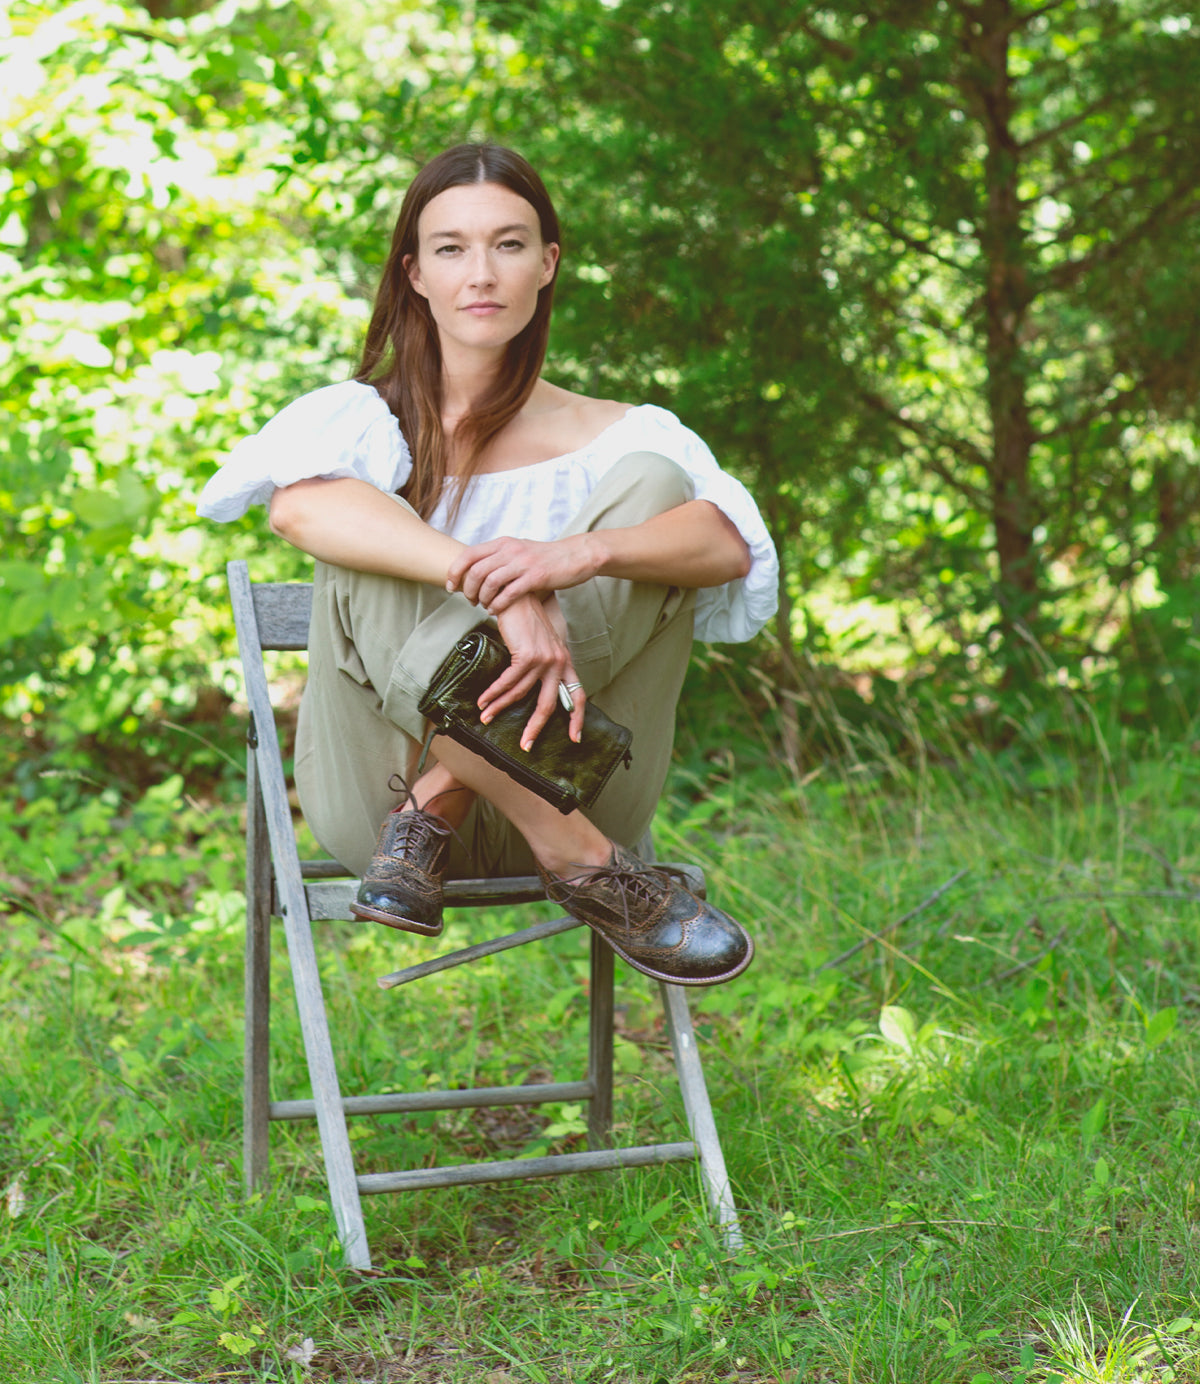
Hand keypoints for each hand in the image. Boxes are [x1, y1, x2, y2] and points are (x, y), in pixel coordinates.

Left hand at [446, 533, 601, 612]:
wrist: (575, 555)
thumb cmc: (546, 557)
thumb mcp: (519, 550)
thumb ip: (499, 557)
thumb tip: (477, 570)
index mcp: (503, 543)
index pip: (469, 554)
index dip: (454, 571)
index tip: (450, 586)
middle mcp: (510, 550)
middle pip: (476, 571)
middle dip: (467, 589)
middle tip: (469, 601)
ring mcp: (523, 563)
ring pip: (490, 582)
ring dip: (482, 599)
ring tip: (483, 606)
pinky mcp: (536, 577)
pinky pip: (509, 593)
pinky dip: (498, 605)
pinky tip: (496, 611)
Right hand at [479, 594, 585, 749]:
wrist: (518, 595)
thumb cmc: (526, 620)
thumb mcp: (541, 645)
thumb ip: (542, 666)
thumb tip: (534, 689)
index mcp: (564, 662)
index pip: (577, 695)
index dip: (577, 718)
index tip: (574, 738)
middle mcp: (558, 662)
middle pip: (549, 703)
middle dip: (536, 727)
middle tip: (526, 745)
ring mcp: (544, 659)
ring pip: (521, 694)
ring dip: (501, 707)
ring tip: (486, 717)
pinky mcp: (528, 655)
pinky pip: (509, 682)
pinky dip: (494, 693)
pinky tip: (484, 701)